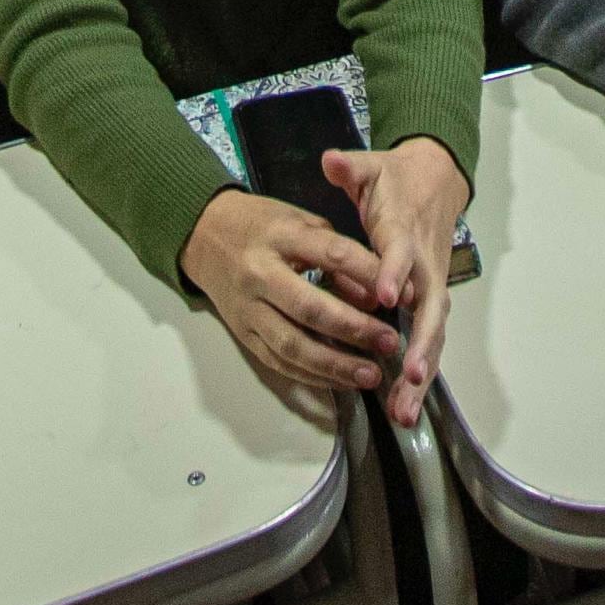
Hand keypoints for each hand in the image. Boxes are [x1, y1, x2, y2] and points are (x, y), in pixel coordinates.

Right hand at [180, 189, 399, 405]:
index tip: (401, 295)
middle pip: (310, 307)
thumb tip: (376, 297)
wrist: (203, 236)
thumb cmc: (262, 225)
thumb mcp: (302, 223)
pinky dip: (311, 375)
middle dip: (354, 329)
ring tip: (370, 375)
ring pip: (292, 345)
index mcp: (280, 236)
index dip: (369, 275)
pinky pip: (278, 361)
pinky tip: (340, 381)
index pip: (331, 254)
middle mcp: (260, 273)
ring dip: (335, 365)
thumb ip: (339, 256)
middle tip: (390, 343)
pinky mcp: (242, 334)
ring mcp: (247, 308)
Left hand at [325, 137, 470, 426]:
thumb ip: (350, 168)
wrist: (435, 181)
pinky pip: (427, 343)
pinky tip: (404, 406)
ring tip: (404, 410)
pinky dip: (419, 375)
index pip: (400, 254)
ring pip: (432, 335)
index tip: (385, 297)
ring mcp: (430, 287)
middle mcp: (423, 265)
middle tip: (409, 374)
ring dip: (421, 373)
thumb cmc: (396, 179)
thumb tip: (332, 159)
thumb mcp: (371, 167)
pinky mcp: (429, 303)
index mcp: (404, 232)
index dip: (394, 273)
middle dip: (420, 344)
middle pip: (429, 309)